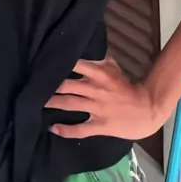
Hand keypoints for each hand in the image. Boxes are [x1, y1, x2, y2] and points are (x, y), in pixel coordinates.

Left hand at [45, 57, 162, 139]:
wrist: (147, 108)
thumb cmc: (128, 86)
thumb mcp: (114, 67)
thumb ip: (98, 61)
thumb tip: (83, 51)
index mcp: (100, 73)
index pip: (75, 64)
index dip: (59, 63)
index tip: (42, 63)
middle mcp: (96, 89)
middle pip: (67, 85)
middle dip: (50, 85)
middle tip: (34, 84)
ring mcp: (97, 108)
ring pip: (70, 104)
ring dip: (53, 103)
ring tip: (37, 102)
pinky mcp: (100, 125)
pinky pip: (80, 128)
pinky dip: (66, 130)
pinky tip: (53, 129)